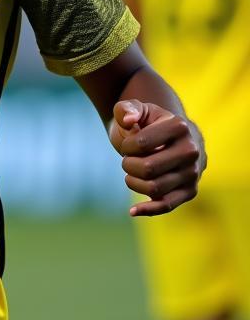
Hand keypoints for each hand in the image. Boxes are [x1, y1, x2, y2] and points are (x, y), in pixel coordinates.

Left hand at [109, 100, 204, 216]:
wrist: (170, 137)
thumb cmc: (149, 122)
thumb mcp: (136, 109)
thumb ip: (126, 109)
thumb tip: (129, 121)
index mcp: (179, 127)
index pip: (141, 143)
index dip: (126, 145)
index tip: (128, 143)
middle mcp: (191, 151)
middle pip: (147, 168)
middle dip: (128, 164)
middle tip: (128, 159)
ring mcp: (193, 173)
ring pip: (154, 188)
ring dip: (133, 182)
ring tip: (131, 173)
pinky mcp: (190, 191)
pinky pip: (168, 205)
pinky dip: (148, 209)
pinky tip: (132, 211)